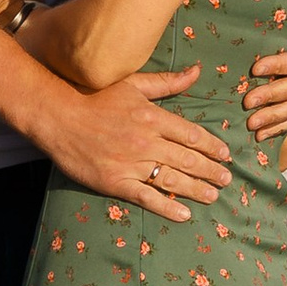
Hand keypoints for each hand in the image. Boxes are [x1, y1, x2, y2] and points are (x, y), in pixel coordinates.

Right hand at [37, 66, 231, 224]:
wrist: (59, 118)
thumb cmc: (96, 99)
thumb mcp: (133, 84)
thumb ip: (167, 82)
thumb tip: (197, 71)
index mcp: (153, 117)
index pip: (192, 135)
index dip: (212, 147)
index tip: (225, 155)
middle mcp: (147, 142)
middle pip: (188, 159)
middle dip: (211, 171)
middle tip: (227, 179)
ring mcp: (132, 164)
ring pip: (173, 179)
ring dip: (197, 189)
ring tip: (214, 195)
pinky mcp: (116, 182)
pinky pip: (148, 197)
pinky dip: (168, 207)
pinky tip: (185, 214)